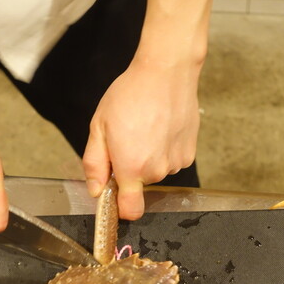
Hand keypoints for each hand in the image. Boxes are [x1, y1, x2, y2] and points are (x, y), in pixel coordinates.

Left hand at [83, 57, 199, 219]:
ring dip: (149, 158)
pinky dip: (164, 150)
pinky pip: (171, 161)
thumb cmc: (130, 95)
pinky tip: (161, 128)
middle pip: (140, 187)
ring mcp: (176, 163)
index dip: (120, 208)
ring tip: (146, 129)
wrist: (166, 73)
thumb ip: (94, 164)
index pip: (130, 211)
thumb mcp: (99, 127)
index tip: (115, 196)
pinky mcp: (189, 153)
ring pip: (156, 172)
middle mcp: (156, 170)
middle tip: (127, 139)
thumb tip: (96, 190)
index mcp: (131, 167)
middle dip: (131, 169)